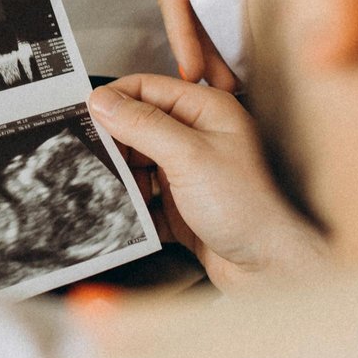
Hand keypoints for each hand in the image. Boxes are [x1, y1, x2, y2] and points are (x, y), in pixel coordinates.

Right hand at [90, 74, 326, 292]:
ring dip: (121, 178)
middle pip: (138, 128)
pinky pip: (146, 199)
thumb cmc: (253, 208)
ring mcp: (190, 174)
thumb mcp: (189, 155)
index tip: (84, 115)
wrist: (274, 268)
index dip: (114, 99)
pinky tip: (125, 214)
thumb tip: (103, 101)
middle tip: (90, 157)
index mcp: (207, 112)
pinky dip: (132, 206)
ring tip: (108, 190)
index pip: (147, 89)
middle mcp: (199, 138)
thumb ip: (143, 125)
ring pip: (138, 166)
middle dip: (114, 144)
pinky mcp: (183, 208)